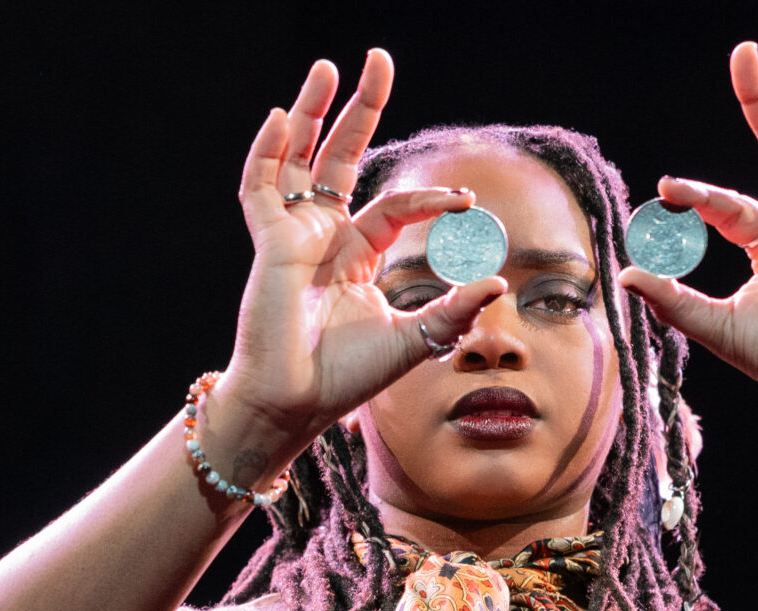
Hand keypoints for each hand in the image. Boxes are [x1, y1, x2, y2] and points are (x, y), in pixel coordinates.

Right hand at [208, 51, 509, 486]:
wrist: (298, 403)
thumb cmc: (345, 379)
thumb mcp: (414, 340)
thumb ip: (452, 312)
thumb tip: (497, 282)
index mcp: (354, 256)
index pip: (393, 206)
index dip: (430, 198)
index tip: (467, 202)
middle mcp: (322, 238)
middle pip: (339, 157)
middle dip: (359, 109)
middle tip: (378, 60)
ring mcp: (293, 237)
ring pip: (298, 159)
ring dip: (309, 112)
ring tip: (327, 67)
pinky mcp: (270, 244)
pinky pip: (260, 188)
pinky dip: (267, 152)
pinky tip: (279, 117)